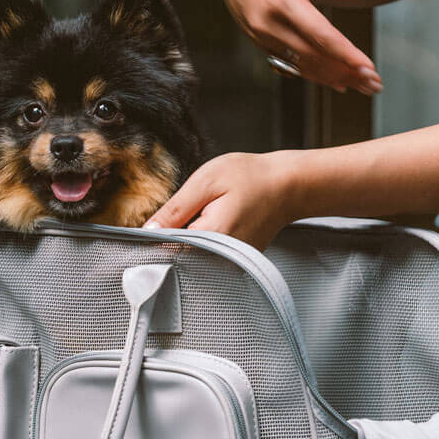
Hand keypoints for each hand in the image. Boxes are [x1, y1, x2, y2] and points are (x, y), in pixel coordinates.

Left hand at [143, 151, 300, 250]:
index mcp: (211, 237)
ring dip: (189, 238)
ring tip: (207, 213)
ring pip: (194, 255)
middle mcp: (222, 256)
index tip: (159, 222)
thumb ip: (175, 209)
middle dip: (173, 235)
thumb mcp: (206, 182)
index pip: (168, 248)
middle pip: (180, 255)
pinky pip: (209, 254)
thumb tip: (149, 229)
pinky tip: (215, 221)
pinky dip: (205, 240)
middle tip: (188, 211)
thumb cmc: (251, 177)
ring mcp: (231, 261)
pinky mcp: (236, 259)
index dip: (156, 236)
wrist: (289, 186)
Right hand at [215, 0, 382, 93]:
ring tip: (362, 87)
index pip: (319, 34)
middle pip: (312, 56)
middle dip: (346, 72)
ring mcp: (258, 34)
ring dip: (333, 78)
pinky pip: (288, 63)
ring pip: (300, 65)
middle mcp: (265, 22)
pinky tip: (335, 81)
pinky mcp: (257, 39)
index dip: (346, 54)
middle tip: (375, 84)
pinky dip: (313, 73)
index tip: (370, 69)